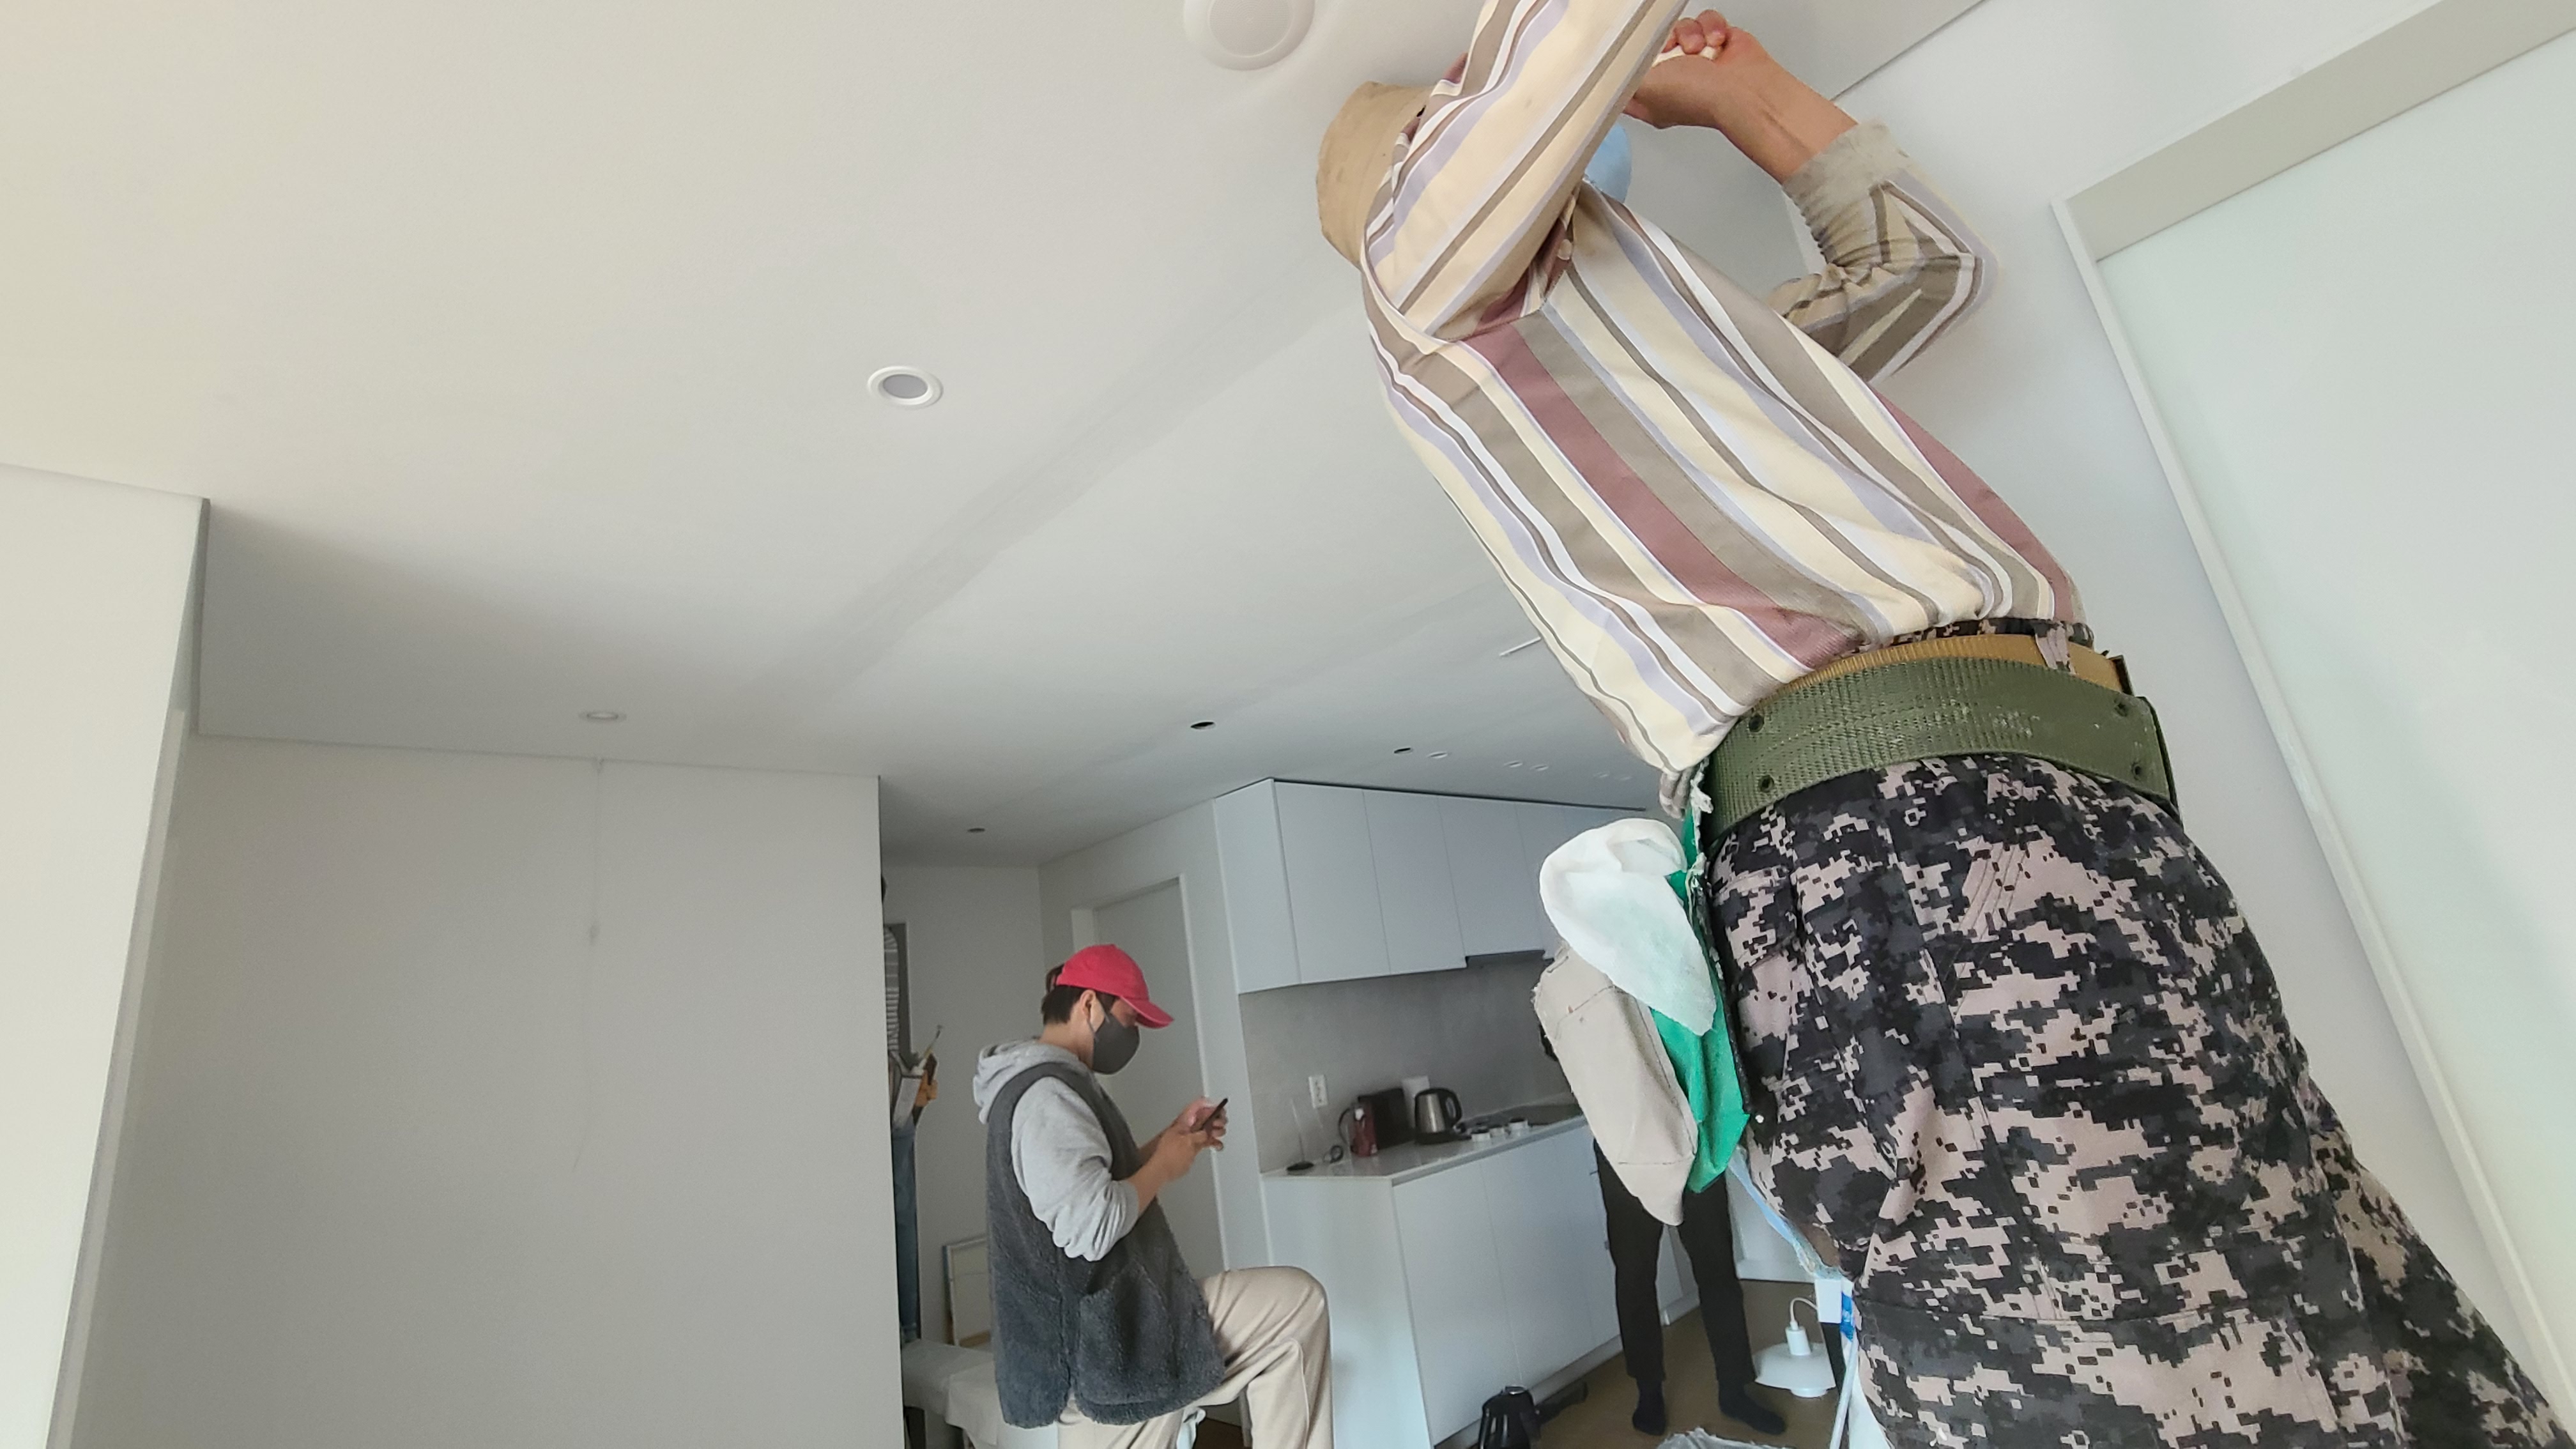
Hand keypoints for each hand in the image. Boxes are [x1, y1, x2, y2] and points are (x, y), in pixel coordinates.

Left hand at [1147, 1102, 1215, 1177]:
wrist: (1162, 1170)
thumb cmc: (1168, 1156)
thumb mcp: (1187, 1143)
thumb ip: (1200, 1135)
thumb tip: (1208, 1131)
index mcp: (1184, 1121)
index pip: (1197, 1106)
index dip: (1209, 1105)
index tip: (1219, 1109)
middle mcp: (1188, 1127)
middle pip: (1205, 1116)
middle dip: (1216, 1117)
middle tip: (1221, 1122)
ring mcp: (1191, 1136)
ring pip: (1208, 1128)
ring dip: (1217, 1130)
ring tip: (1220, 1133)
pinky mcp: (1194, 1146)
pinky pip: (1207, 1140)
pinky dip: (1214, 1142)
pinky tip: (1217, 1145)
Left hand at [1624, 12, 1770, 129]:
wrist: (1743, 89)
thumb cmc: (1698, 97)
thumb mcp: (1643, 90)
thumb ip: (1621, 78)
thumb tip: (1609, 72)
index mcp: (1652, 97)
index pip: (1629, 76)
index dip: (1627, 61)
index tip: (1629, 50)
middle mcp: (1673, 77)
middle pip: (1652, 43)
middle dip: (1661, 40)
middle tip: (1669, 48)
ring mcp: (1695, 59)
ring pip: (1679, 26)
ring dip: (1689, 33)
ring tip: (1698, 49)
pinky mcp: (1716, 41)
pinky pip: (1704, 19)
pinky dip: (1711, 27)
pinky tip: (1716, 43)